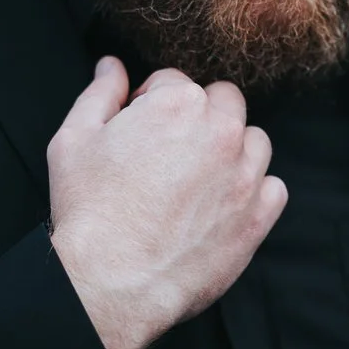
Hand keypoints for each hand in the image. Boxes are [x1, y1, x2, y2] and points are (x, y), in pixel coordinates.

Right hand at [47, 57, 285, 348]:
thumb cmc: (90, 212)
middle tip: (169, 151)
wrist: (111, 282)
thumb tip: (112, 66)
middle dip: (200, 116)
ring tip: (196, 179)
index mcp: (178, 104)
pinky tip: (220, 206)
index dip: (152, 103)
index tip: (140, 131)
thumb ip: (100, 93)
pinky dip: (254, 192)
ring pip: (254, 140)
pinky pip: (274, 187)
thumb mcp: (74, 139)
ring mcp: (245, 174)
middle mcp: (220, 132)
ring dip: (232, 150)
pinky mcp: (258, 216)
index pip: (175, 81)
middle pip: (224, 101)